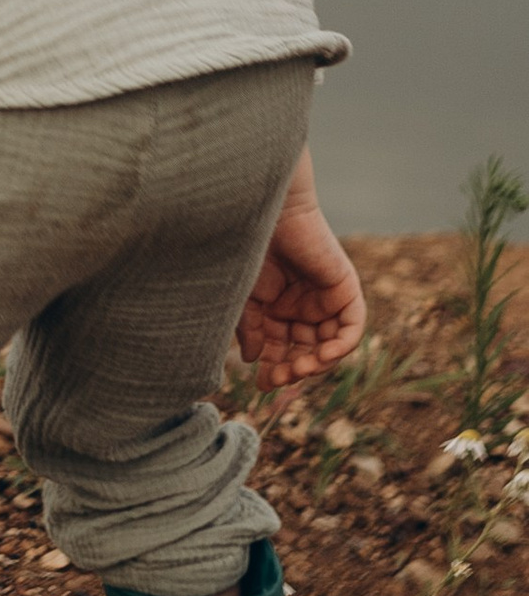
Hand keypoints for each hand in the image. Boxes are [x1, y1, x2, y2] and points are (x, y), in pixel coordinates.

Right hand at [234, 150, 366, 387]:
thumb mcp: (244, 296)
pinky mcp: (345, 290)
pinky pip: (351, 328)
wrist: (266, 210)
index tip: (260, 386)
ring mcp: (326, 300)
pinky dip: (340, 346)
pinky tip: (321, 356)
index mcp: (278, 308)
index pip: (281, 349)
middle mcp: (304, 307)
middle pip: (305, 351)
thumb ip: (250, 329)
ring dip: (315, 363)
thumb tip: (253, 361)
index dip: (272, 369)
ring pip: (328, 345)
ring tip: (298, 370)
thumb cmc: (248, 247)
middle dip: (292, 369)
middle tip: (277, 380)